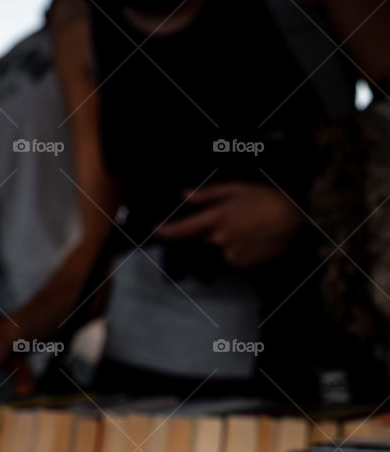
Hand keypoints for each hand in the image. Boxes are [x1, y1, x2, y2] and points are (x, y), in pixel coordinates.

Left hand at [155, 183, 302, 268]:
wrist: (295, 219)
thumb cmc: (266, 198)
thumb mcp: (237, 189)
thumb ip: (208, 194)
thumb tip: (185, 194)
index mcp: (216, 218)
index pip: (183, 229)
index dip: (167, 230)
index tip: (155, 230)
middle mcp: (220, 238)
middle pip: (204, 237)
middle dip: (213, 228)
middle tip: (235, 216)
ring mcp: (232, 252)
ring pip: (221, 246)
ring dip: (229, 237)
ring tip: (250, 226)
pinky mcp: (244, 261)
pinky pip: (235, 255)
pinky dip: (241, 247)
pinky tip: (255, 237)